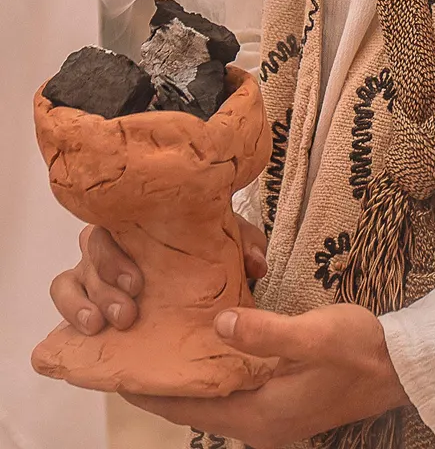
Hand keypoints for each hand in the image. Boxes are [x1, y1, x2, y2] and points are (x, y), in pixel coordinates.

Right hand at [49, 215, 267, 334]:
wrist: (196, 287)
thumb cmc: (206, 255)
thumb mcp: (230, 247)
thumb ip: (245, 248)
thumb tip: (257, 264)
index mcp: (144, 221)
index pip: (119, 217)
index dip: (122, 249)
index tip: (139, 283)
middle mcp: (114, 242)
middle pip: (92, 247)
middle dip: (106, 280)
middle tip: (129, 311)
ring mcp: (94, 271)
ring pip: (70, 276)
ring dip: (84, 302)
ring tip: (105, 325)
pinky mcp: (85, 299)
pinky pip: (64, 295)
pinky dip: (70, 311)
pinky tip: (88, 332)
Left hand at [127, 304, 407, 446]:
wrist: (402, 368)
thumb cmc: (362, 351)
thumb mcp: (316, 335)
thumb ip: (265, 333)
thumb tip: (217, 325)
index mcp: (260, 415)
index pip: (189, 407)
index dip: (151, 389)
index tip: (116, 369)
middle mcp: (259, 424)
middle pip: (196, 405)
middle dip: (164, 380)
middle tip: (134, 346)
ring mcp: (272, 416)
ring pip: (214, 398)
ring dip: (190, 376)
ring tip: (161, 343)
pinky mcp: (283, 403)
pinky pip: (234, 391)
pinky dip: (215, 373)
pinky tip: (208, 347)